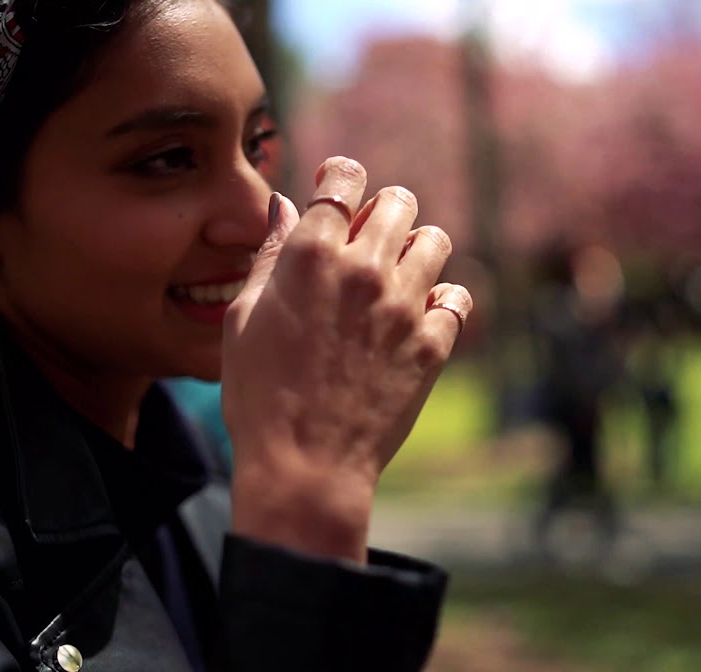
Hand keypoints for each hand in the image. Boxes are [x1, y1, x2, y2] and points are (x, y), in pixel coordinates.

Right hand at [221, 157, 472, 561]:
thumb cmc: (258, 395)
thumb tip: (289, 207)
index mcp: (311, 255)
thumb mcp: (242, 318)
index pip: (344, 177)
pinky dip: (442, 300)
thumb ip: (270, 255)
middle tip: (369, 239)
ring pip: (435, 241)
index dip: (342, 178)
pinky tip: (421, 316)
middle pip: (398, 202)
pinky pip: (458, 297)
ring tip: (398, 276)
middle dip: (383, 212)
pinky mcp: (433, 345)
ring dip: (417, 249)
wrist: (305, 465)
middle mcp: (364, 269)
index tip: (338, 191)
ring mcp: (404, 306)